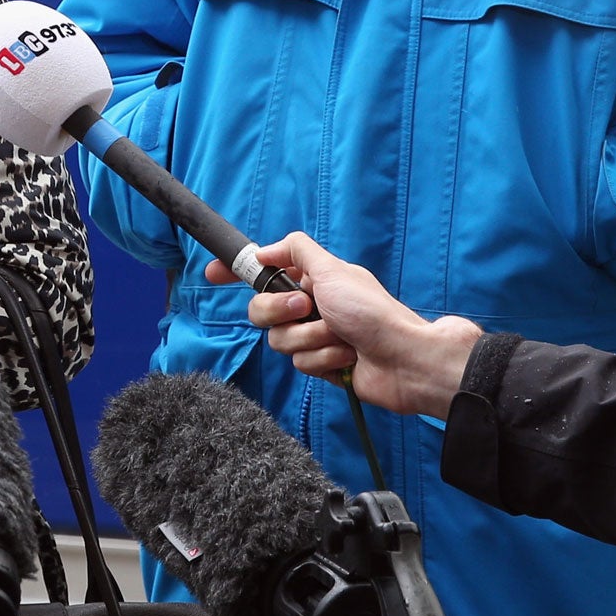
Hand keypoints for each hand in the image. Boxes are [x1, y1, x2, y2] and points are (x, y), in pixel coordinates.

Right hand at [204, 231, 481, 416]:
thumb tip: (264, 250)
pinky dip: (323, 360)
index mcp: (311, 280)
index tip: (212, 273)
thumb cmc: (372, 312)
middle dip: (281, 311)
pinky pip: (299, 363)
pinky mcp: (320, 366)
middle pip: (261, 310)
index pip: (263, 273)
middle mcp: (310, 307)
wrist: (403, 361)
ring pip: (279, 340)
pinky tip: (346, 359)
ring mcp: (314, 337)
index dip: (236, 273)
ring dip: (311, 339)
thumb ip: (296, 251)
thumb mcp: (332, 269)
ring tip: (341, 339)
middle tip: (306, 307)